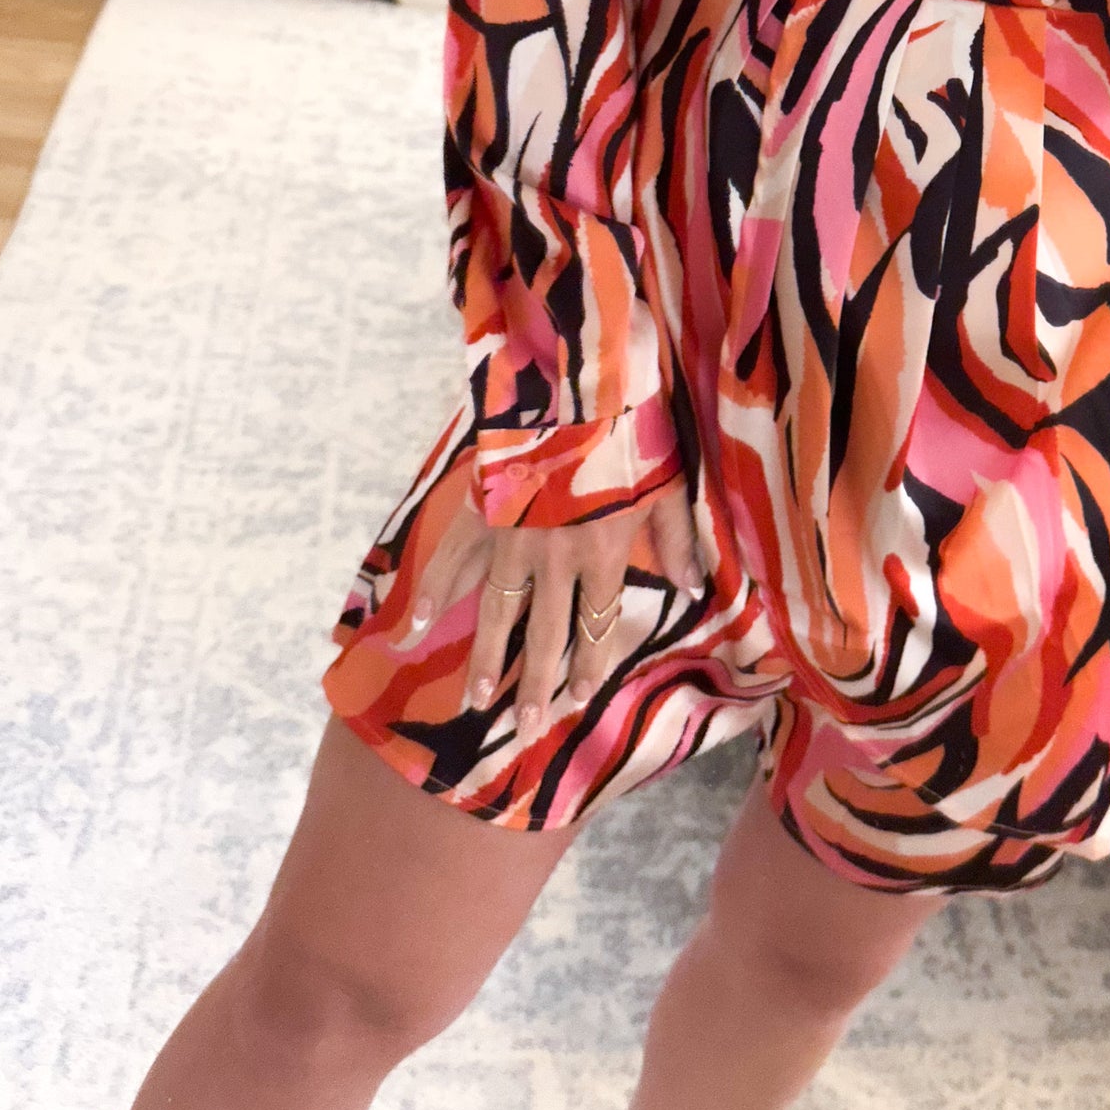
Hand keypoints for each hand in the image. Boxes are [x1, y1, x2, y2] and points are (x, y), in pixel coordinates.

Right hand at [401, 436, 703, 733]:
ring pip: (494, 610)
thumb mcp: (665, 484)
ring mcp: (511, 535)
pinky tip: (415, 628)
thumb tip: (694, 586)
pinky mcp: (481, 509)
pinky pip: (452, 559)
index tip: (577, 700)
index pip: (595, 624)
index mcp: (602, 550)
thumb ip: (675, 539)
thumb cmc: (630, 430)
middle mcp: (554, 555)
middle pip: (543, 632)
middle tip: (524, 729)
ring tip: (473, 701)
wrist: (578, 381)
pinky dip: (432, 593)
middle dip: (534, 684)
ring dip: (484, 658)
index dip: (588, 665)